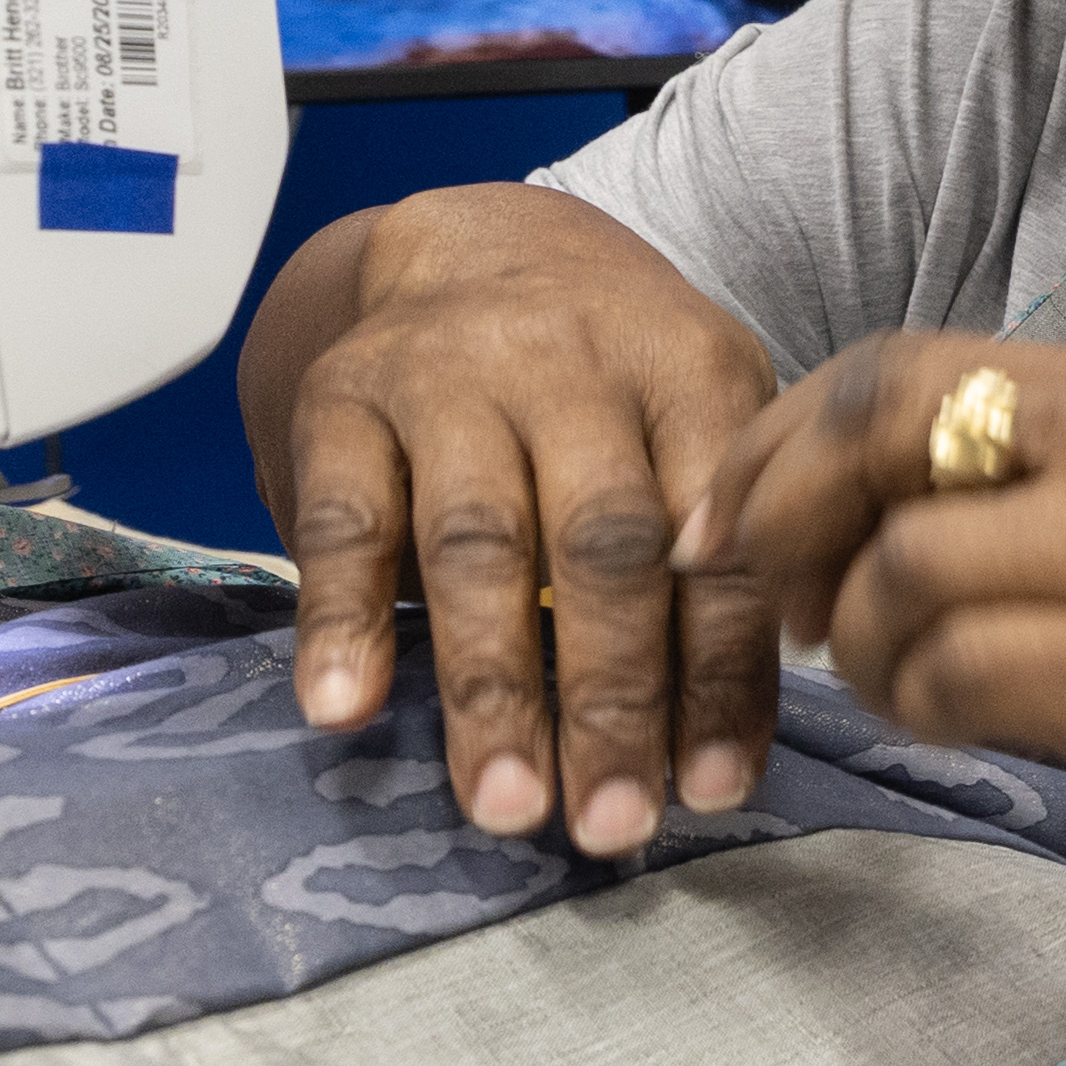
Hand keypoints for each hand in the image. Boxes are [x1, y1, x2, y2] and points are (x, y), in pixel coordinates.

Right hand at [272, 184, 779, 855]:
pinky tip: (344, 708)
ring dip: (492, 686)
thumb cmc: (609, 374)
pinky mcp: (344, 393)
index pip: (716, 538)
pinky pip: (344, 517)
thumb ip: (717, 540)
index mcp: (689, 368)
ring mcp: (451, 372)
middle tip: (610, 823)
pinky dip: (343, 618)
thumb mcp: (694, 410)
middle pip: (602, 542)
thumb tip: (722, 735)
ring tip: (503, 803)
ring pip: (480, 541)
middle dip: (612, 697)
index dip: (719, 671)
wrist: (470, 242)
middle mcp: (572, 361)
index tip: (712, 789)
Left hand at [682, 334, 1065, 887]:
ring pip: (903, 568)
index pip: (895, 360)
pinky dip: (918, 708)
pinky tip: (955, 722)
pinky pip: (958, 672)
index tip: (727, 520)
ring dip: (858, 646)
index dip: (781, 436)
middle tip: (774, 608)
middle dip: (782, 523)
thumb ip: (986, 482)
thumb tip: (778, 497)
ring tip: (901, 684)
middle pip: (881, 431)